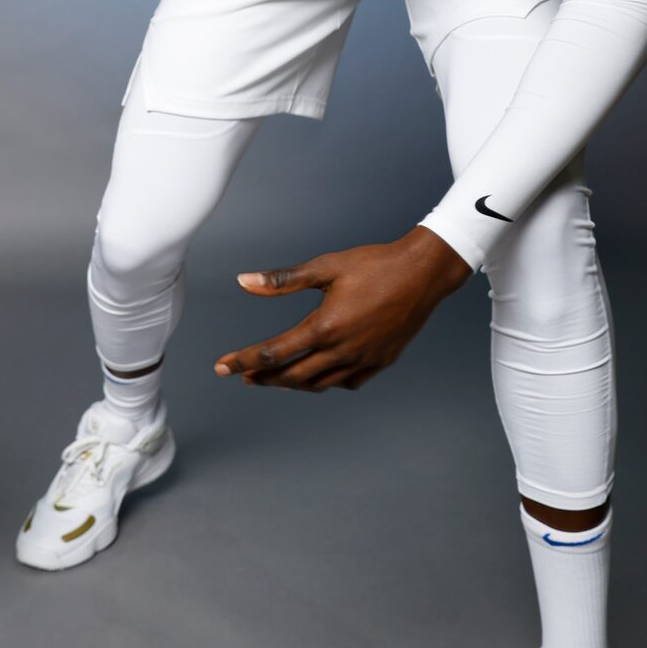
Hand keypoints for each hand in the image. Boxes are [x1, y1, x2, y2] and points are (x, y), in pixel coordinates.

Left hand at [213, 226, 472, 391]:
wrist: (423, 273)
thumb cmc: (375, 264)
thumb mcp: (326, 267)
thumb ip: (283, 280)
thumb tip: (244, 281)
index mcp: (324, 327)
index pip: (273, 352)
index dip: (244, 360)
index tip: (223, 366)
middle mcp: (342, 350)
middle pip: (292, 375)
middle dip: (264, 376)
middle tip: (244, 374)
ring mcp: (362, 360)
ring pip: (318, 383)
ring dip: (292, 382)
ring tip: (274, 376)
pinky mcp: (380, 362)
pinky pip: (345, 382)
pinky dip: (325, 381)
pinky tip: (318, 374)